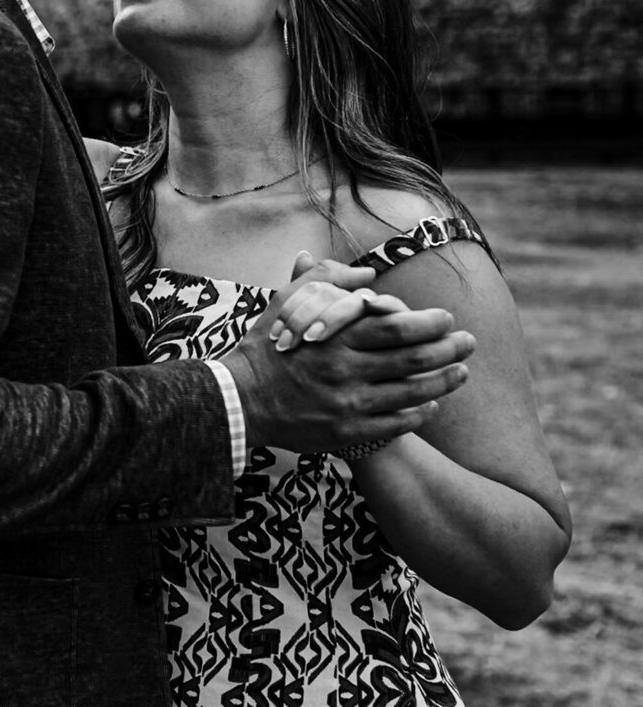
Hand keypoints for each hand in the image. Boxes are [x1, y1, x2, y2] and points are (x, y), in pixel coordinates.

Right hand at [223, 254, 474, 452]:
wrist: (238, 399)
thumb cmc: (267, 346)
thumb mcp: (287, 302)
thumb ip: (326, 280)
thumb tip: (367, 275)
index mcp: (334, 336)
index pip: (395, 326)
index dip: (429, 323)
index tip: (447, 319)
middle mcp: (344, 369)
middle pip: (412, 359)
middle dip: (448, 350)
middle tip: (469, 343)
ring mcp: (346, 403)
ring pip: (410, 393)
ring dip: (443, 382)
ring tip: (462, 372)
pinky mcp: (344, 431)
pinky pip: (394, 424)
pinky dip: (419, 414)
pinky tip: (432, 405)